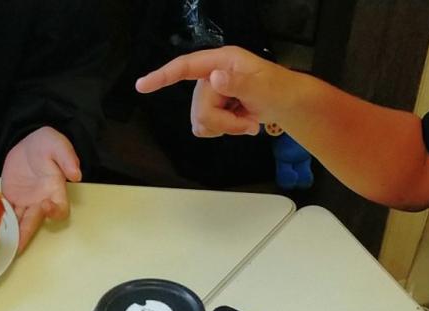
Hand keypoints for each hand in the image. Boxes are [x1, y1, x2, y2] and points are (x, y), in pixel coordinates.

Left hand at [1, 126, 80, 249]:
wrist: (28, 144)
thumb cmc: (46, 144)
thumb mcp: (57, 144)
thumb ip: (66, 157)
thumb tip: (76, 174)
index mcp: (55, 190)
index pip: (60, 208)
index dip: (55, 211)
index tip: (46, 206)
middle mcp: (41, 201)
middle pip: (35, 221)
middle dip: (26, 234)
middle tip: (17, 248)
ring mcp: (25, 202)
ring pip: (19, 222)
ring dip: (12, 235)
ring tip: (3, 247)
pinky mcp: (11, 199)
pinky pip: (6, 214)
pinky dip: (0, 223)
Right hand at [136, 45, 283, 137]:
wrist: (286, 105)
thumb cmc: (279, 89)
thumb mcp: (264, 86)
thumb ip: (239, 83)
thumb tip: (215, 79)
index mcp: (222, 62)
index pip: (186, 67)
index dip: (163, 76)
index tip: (142, 85)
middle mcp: (212, 76)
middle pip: (198, 107)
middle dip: (223, 122)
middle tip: (248, 123)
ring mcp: (211, 93)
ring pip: (200, 121)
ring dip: (225, 128)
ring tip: (246, 122)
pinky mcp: (213, 108)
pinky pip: (204, 128)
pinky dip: (222, 131)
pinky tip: (238, 123)